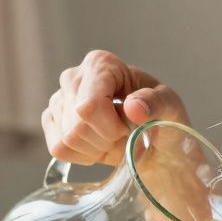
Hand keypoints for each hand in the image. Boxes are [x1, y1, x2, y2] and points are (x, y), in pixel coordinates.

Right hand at [41, 50, 188, 165]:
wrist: (152, 140)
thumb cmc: (161, 117)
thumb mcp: (170, 106)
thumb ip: (156, 103)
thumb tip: (134, 107)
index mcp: (101, 64)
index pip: (89, 106)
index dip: (110, 128)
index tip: (129, 127)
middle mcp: (73, 77)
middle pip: (77, 125)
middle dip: (106, 139)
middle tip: (124, 135)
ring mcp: (58, 99)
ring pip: (68, 139)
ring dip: (96, 148)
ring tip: (112, 139)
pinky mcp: (51, 121)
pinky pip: (59, 149)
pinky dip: (83, 155)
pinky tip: (97, 145)